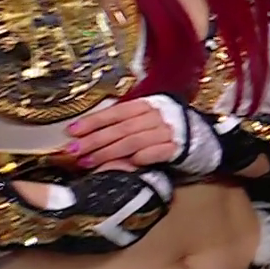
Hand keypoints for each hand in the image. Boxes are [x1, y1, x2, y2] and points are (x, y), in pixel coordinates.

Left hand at [65, 99, 180, 169]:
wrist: (198, 139)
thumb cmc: (159, 131)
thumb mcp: (141, 121)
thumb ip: (118, 125)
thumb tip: (83, 136)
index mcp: (145, 106)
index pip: (116, 112)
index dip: (93, 121)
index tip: (71, 131)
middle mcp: (156, 116)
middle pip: (121, 128)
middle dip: (94, 140)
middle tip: (74, 151)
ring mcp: (167, 132)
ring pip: (134, 141)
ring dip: (108, 152)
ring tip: (88, 162)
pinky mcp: (176, 148)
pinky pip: (157, 152)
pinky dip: (142, 156)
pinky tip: (129, 162)